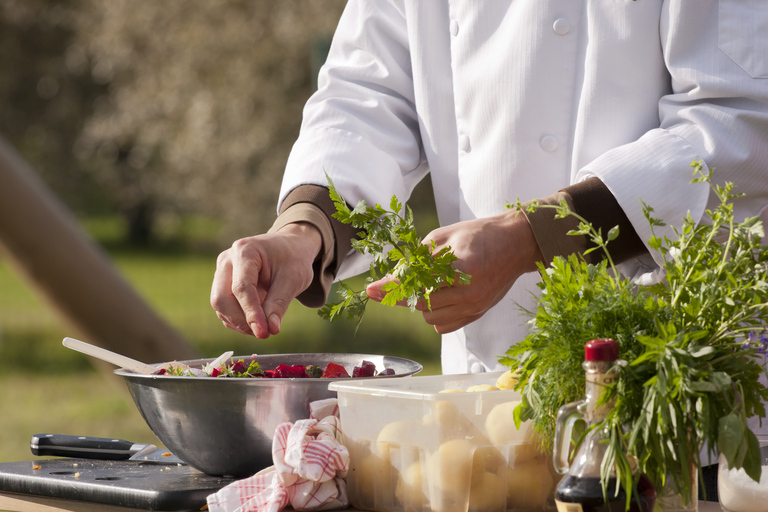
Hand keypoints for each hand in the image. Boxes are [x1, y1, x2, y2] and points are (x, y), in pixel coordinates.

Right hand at [210, 223, 321, 338]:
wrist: (290, 247)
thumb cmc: (293, 259)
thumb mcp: (293, 279)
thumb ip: (279, 304)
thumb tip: (270, 329)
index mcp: (245, 251)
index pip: (241, 288)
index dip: (251, 313)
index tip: (263, 332)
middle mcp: (227, 260)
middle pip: (222, 298)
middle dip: (241, 321)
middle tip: (265, 333)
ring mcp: (222, 271)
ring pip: (220, 306)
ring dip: (240, 323)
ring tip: (265, 326)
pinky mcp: (223, 283)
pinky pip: (224, 308)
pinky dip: (238, 320)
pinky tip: (257, 320)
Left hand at [366, 209, 542, 333]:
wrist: (517, 244)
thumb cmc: (480, 234)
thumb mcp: (444, 236)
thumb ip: (418, 257)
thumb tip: (391, 277)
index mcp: (463, 268)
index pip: (418, 283)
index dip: (392, 287)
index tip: (370, 290)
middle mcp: (470, 293)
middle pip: (421, 304)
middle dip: (403, 294)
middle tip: (388, 286)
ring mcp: (475, 307)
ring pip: (431, 318)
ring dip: (419, 304)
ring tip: (423, 285)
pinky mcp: (478, 314)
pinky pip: (444, 325)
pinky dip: (434, 314)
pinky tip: (436, 296)